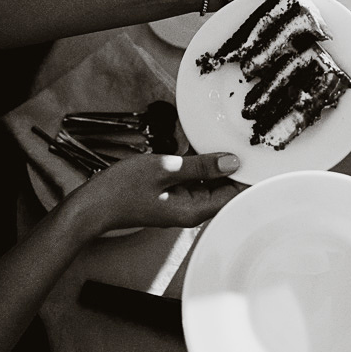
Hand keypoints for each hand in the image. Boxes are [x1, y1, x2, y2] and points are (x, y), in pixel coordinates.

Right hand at [60, 153, 242, 236]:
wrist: (92, 206)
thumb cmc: (122, 190)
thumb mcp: (164, 169)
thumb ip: (201, 167)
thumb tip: (232, 162)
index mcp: (194, 211)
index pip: (234, 195)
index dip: (247, 175)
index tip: (258, 156)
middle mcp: (190, 212)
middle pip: (223, 189)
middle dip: (232, 166)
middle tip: (241, 140)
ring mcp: (179, 205)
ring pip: (207, 184)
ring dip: (212, 164)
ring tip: (220, 139)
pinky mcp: (169, 198)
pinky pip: (191, 182)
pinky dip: (195, 166)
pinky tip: (195, 148)